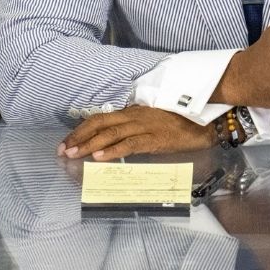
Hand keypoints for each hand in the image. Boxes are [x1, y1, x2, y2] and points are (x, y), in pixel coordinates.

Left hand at [58, 106, 214, 160]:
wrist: (206, 122)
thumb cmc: (182, 122)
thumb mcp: (154, 121)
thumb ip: (136, 127)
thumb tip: (116, 141)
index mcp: (134, 111)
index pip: (101, 117)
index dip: (81, 129)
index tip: (67, 141)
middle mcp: (136, 116)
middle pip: (100, 123)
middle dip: (79, 137)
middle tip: (63, 150)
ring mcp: (145, 126)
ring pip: (110, 134)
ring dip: (89, 145)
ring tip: (74, 155)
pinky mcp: (155, 139)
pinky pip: (129, 144)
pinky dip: (113, 151)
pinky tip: (100, 158)